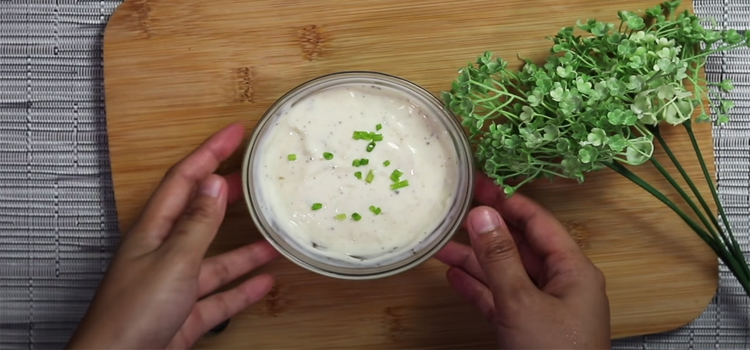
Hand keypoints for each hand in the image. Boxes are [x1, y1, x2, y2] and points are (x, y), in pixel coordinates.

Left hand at [67, 123, 278, 348]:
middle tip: (253, 175)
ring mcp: (173, 285)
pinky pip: (219, 296)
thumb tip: (214, 184)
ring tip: (273, 236)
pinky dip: (242, 289)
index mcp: (152, 232)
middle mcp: (162, 253)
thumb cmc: (132, 315)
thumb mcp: (172, 262)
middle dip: (226, 193)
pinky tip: (264, 283)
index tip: (235, 133)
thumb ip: (197, 225)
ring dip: (244, 249)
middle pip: (200, 215)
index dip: (209, 152)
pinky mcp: (184, 314)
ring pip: (215, 259)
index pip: (183, 180)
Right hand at [436, 174, 609, 348]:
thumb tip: (482, 214)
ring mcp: (542, 308)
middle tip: (456, 208)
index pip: (539, 223)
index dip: (509, 201)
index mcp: (573, 270)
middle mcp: (559, 284)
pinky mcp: (525, 329)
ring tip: (440, 246)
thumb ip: (500, 258)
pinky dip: (477, 289)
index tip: (479, 185)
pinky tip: (453, 278)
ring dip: (474, 261)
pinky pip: (498, 300)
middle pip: (519, 247)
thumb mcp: (523, 302)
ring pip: (504, 274)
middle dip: (486, 231)